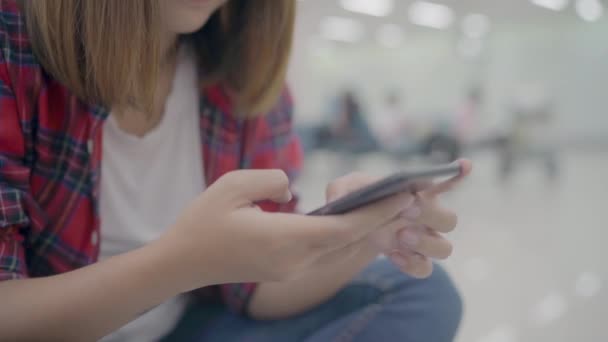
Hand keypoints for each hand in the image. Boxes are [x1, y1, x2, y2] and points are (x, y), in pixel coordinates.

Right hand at [160, 169, 411, 291]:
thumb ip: (272, 180)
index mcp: (285, 239)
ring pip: (338, 247)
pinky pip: (323, 250)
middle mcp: (296, 259)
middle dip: (381, 220)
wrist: (183, 262)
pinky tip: (353, 219)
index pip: (345, 228)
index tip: (405, 196)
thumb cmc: (203, 221)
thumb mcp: (233, 185)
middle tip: (409, 198)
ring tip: (389, 205)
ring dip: (364, 228)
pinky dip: (343, 235)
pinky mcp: (285, 269)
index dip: (378, 213)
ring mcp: (291, 268)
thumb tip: (293, 190)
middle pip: (349, 240)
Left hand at [325, 160, 472, 278]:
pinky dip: (412, 264)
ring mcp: (422, 241)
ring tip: (400, 236)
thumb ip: (343, 188)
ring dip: (425, 244)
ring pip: (444, 248)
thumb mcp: (343, 190)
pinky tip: (392, 254)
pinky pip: (425, 268)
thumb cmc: (353, 204)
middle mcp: (426, 217)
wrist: (347, 235)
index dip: (458, 174)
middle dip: (432, 215)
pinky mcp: (412, 261)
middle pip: (449, 219)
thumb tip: (347, 199)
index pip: (445, 181)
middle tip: (407, 211)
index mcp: (417, 193)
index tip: (464, 165)